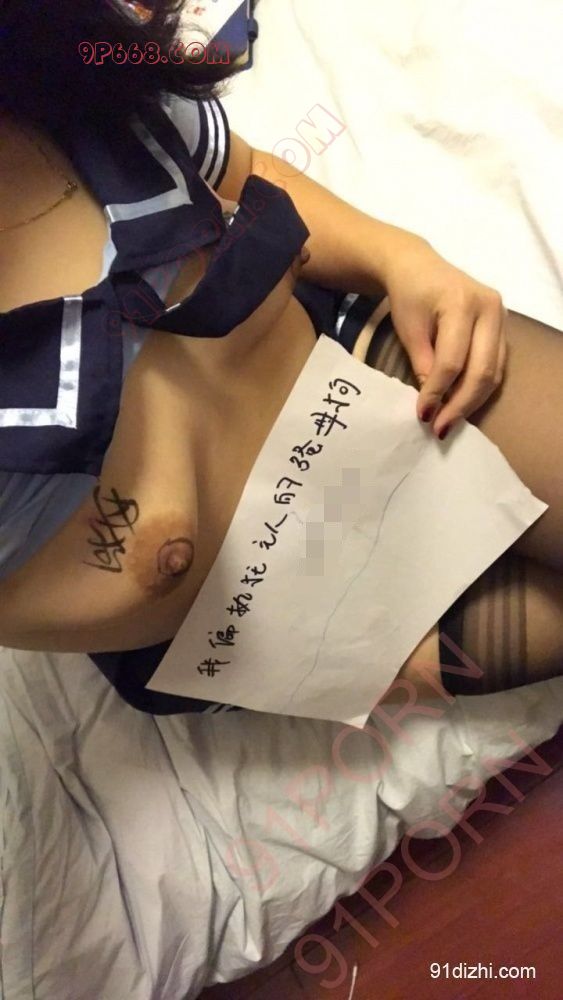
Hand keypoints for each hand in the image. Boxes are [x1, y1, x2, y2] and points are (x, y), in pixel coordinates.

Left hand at [382, 234, 507, 437]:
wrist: (417, 266)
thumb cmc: (409, 295)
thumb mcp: (409, 330)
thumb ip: (422, 365)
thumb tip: (432, 405)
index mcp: (462, 304)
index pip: (452, 362)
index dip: (437, 393)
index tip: (423, 415)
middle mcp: (490, 308)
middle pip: (481, 370)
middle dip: (460, 404)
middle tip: (440, 428)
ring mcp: (501, 317)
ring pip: (494, 372)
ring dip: (472, 401)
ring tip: (450, 421)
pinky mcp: (502, 327)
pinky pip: (497, 366)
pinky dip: (480, 388)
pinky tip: (462, 403)